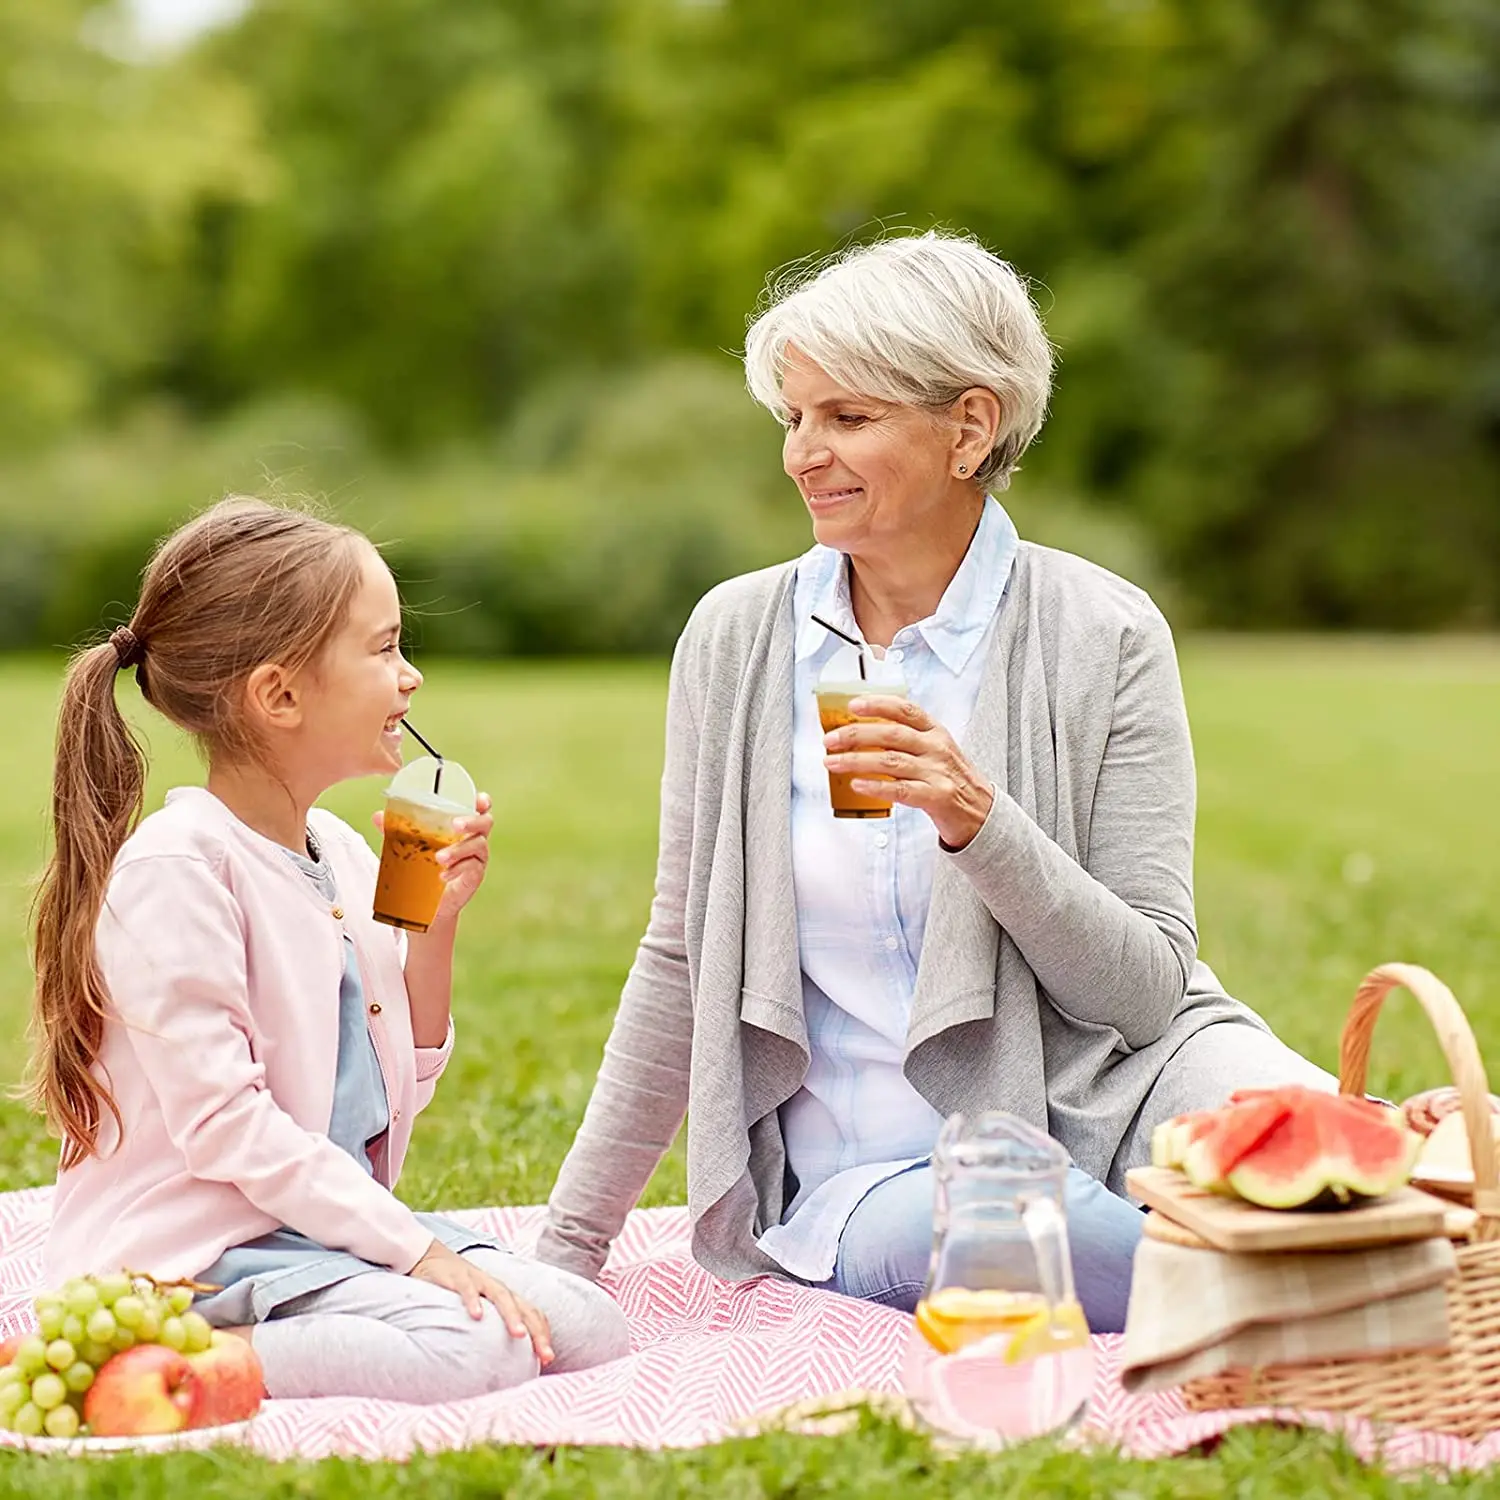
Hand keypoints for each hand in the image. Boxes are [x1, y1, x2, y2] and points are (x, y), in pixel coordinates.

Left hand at [374, 793, 492, 923]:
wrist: (428, 902)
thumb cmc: (424, 866)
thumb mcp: (409, 845)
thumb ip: (398, 830)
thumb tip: (378, 816)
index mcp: (462, 826)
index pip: (479, 809)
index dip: (482, 802)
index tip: (478, 800)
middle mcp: (474, 838)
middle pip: (486, 822)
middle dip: (472, 821)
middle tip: (455, 825)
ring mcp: (477, 858)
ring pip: (478, 845)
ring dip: (459, 849)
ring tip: (439, 857)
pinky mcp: (474, 876)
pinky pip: (472, 868)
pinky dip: (457, 869)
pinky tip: (442, 875)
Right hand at [408, 1239, 553, 1364]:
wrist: (432, 1257)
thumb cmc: (460, 1290)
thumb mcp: (478, 1307)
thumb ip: (490, 1327)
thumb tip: (500, 1361)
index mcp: (505, 1296)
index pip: (532, 1313)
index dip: (542, 1334)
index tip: (548, 1358)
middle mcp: (497, 1288)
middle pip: (523, 1307)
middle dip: (536, 1331)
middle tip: (545, 1355)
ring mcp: (479, 1280)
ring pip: (501, 1296)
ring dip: (512, 1315)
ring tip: (520, 1334)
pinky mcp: (458, 1277)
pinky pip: (468, 1289)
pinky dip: (473, 1301)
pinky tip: (477, 1316)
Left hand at [823, 696, 994, 850]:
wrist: (981, 812)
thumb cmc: (952, 779)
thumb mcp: (937, 750)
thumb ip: (908, 740)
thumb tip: (863, 733)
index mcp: (936, 732)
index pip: (905, 709)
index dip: (878, 704)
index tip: (853, 704)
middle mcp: (936, 748)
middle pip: (891, 734)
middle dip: (855, 734)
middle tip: (830, 739)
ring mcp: (937, 772)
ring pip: (890, 761)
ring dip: (856, 760)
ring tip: (832, 762)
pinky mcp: (936, 797)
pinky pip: (899, 789)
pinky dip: (876, 786)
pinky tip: (856, 784)